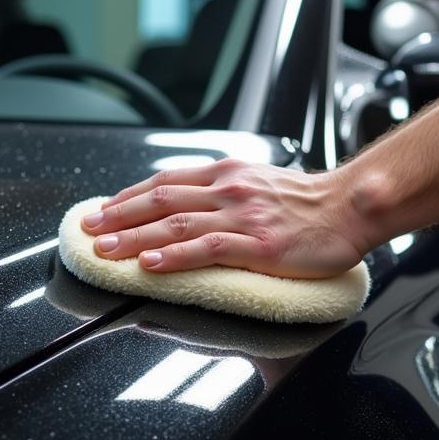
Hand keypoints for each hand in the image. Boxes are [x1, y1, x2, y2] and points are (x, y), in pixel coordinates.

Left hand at [80, 159, 369, 277]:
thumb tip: (194, 207)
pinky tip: (150, 266)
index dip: (129, 195)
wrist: (350, 206)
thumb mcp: (261, 182)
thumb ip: (227, 191)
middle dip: (119, 217)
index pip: (166, 181)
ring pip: (175, 225)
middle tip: (89, 231)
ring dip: (134, 238)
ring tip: (105, 251)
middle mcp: (229, 190)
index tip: (104, 209)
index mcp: (228, 173)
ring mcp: (242, 217)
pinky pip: (206, 249)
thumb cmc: (310, 201)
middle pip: (161, 201)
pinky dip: (174, 257)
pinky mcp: (257, 244)